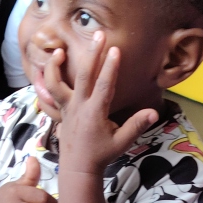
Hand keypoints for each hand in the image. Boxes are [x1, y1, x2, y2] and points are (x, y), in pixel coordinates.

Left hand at [44, 32, 157, 174]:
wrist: (78, 167)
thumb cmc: (102, 154)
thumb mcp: (122, 142)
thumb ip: (136, 125)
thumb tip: (154, 113)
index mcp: (95, 113)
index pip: (104, 86)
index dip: (110, 67)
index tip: (115, 50)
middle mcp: (79, 107)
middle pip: (84, 76)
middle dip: (92, 54)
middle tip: (99, 35)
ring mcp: (67, 108)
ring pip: (56, 83)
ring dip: (55, 66)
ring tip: (59, 50)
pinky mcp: (60, 111)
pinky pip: (50, 93)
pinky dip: (47, 79)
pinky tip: (50, 66)